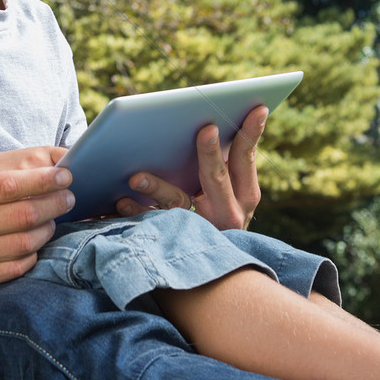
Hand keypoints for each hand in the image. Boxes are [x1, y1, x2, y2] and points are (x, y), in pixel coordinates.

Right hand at [0, 132, 74, 293]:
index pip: (7, 186)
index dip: (42, 180)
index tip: (65, 174)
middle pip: (21, 217)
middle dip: (53, 204)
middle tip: (69, 195)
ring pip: (20, 245)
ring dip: (45, 230)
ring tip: (54, 217)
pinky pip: (10, 271)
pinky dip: (30, 257)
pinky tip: (35, 242)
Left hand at [114, 105, 265, 230]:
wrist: (208, 271)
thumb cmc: (216, 214)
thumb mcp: (230, 195)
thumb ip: (224, 166)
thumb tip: (208, 123)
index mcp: (244, 195)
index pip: (246, 158)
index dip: (250, 133)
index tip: (257, 109)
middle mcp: (229, 213)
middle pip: (217, 177)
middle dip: (211, 153)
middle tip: (206, 129)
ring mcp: (203, 228)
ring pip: (178, 202)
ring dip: (156, 187)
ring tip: (136, 177)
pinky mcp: (175, 239)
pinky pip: (153, 223)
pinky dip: (136, 211)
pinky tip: (122, 201)